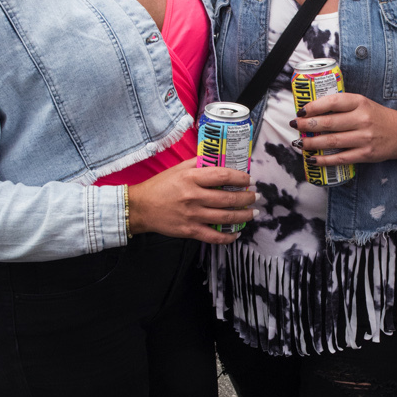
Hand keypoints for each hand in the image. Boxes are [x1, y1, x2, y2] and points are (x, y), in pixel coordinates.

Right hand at [127, 160, 254, 242]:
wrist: (141, 207)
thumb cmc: (160, 186)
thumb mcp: (178, 169)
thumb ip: (198, 163)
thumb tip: (219, 159)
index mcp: (191, 177)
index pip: (222, 175)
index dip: (240, 178)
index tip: (250, 179)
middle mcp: (193, 196)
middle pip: (228, 198)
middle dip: (246, 198)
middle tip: (255, 196)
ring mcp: (192, 215)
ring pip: (225, 217)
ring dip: (243, 215)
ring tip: (253, 212)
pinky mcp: (189, 230)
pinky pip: (213, 236)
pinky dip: (228, 236)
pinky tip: (236, 233)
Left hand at [291, 93, 396, 164]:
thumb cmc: (378, 117)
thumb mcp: (363, 104)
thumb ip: (343, 106)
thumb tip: (312, 112)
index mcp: (360, 102)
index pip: (333, 102)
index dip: (314, 106)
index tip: (301, 111)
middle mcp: (362, 119)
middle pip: (329, 123)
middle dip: (308, 125)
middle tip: (295, 126)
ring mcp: (364, 138)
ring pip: (332, 141)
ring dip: (312, 143)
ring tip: (300, 143)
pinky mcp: (365, 154)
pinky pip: (340, 158)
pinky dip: (323, 160)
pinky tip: (312, 159)